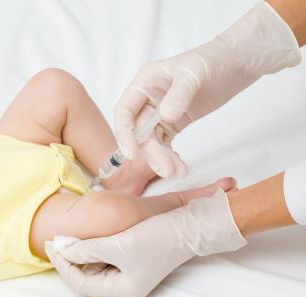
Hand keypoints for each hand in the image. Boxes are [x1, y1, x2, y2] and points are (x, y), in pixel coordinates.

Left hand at [45, 190, 245, 296]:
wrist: (187, 224)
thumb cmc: (156, 236)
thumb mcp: (118, 243)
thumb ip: (87, 248)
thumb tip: (63, 249)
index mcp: (124, 289)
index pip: (82, 283)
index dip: (63, 265)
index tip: (52, 246)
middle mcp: (125, 286)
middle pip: (86, 277)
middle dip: (69, 259)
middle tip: (55, 240)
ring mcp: (128, 273)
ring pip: (93, 266)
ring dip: (79, 252)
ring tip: (64, 237)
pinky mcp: (130, 260)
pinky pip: (103, 258)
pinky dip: (90, 248)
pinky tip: (81, 237)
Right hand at [114, 2, 300, 177]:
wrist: (237, 63)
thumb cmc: (214, 59)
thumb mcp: (195, 71)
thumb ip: (180, 93)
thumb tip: (165, 116)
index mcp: (145, 82)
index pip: (124, 111)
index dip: (125, 133)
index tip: (133, 154)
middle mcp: (148, 98)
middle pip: (139, 131)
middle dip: (151, 152)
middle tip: (167, 170)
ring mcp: (159, 112)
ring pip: (152, 141)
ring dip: (161, 158)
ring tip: (179, 172)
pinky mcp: (173, 123)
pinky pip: (164, 144)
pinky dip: (170, 156)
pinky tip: (180, 167)